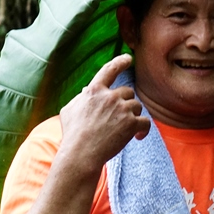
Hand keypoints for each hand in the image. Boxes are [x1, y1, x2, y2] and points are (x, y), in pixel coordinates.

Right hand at [59, 54, 149, 173]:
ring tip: (125, 131)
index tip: (128, 59)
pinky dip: (143, 130)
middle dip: (126, 103)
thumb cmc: (72, 135)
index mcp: (94, 90)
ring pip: (137, 106)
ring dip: (133, 116)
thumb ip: (80, 98)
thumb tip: (86, 91)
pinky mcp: (131, 123)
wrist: (81, 154)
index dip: (120, 62)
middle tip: (120, 119)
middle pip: (128, 92)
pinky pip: (145, 122)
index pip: (109, 70)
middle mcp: (109, 96)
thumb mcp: (68, 111)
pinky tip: (138, 137)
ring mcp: (122, 109)